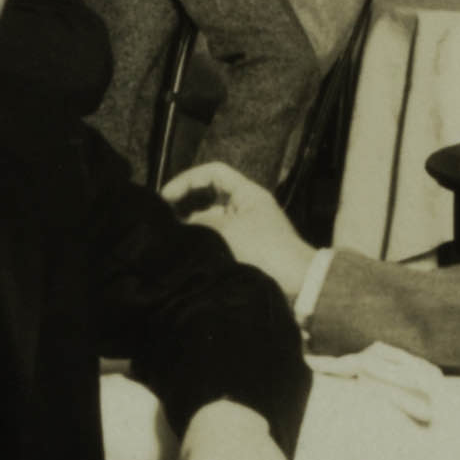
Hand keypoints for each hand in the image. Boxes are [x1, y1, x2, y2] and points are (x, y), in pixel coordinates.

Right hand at [155, 161, 324, 307]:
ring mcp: (246, 229)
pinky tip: (186, 255)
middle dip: (184, 205)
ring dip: (191, 228)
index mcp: (248, 194)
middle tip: (162, 219)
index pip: (213, 173)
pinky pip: (217, 241)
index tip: (166, 197)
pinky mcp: (244, 251)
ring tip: (171, 239)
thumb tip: (175, 226)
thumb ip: (198, 225)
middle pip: (208, 197)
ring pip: (210, 221)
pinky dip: (201, 244)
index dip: (187, 180)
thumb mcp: (226, 233)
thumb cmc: (265, 251)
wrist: (297, 286)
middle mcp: (246, 208)